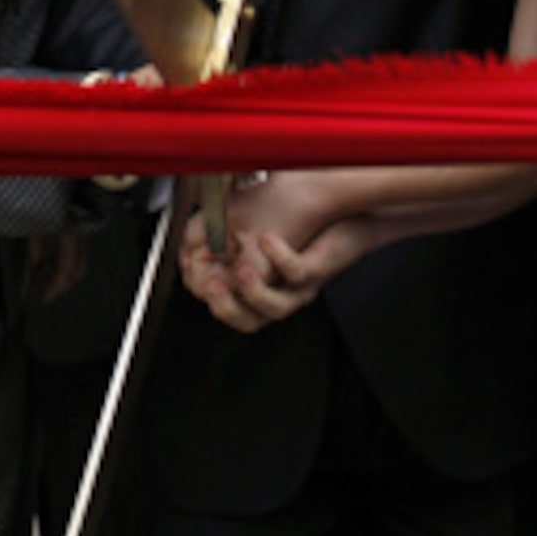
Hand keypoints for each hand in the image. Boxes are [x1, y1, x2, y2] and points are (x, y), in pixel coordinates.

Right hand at [178, 198, 384, 333]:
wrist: (346, 214)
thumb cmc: (301, 222)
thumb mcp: (253, 229)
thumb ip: (224, 239)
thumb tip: (191, 241)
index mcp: (259, 288)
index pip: (224, 306)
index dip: (204, 294)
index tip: (189, 268)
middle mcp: (279, 293)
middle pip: (248, 321)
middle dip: (225, 307)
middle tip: (210, 285)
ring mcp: (300, 285)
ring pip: (275, 308)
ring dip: (253, 291)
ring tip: (239, 268)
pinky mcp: (318, 268)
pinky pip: (298, 272)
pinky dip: (279, 257)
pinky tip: (266, 238)